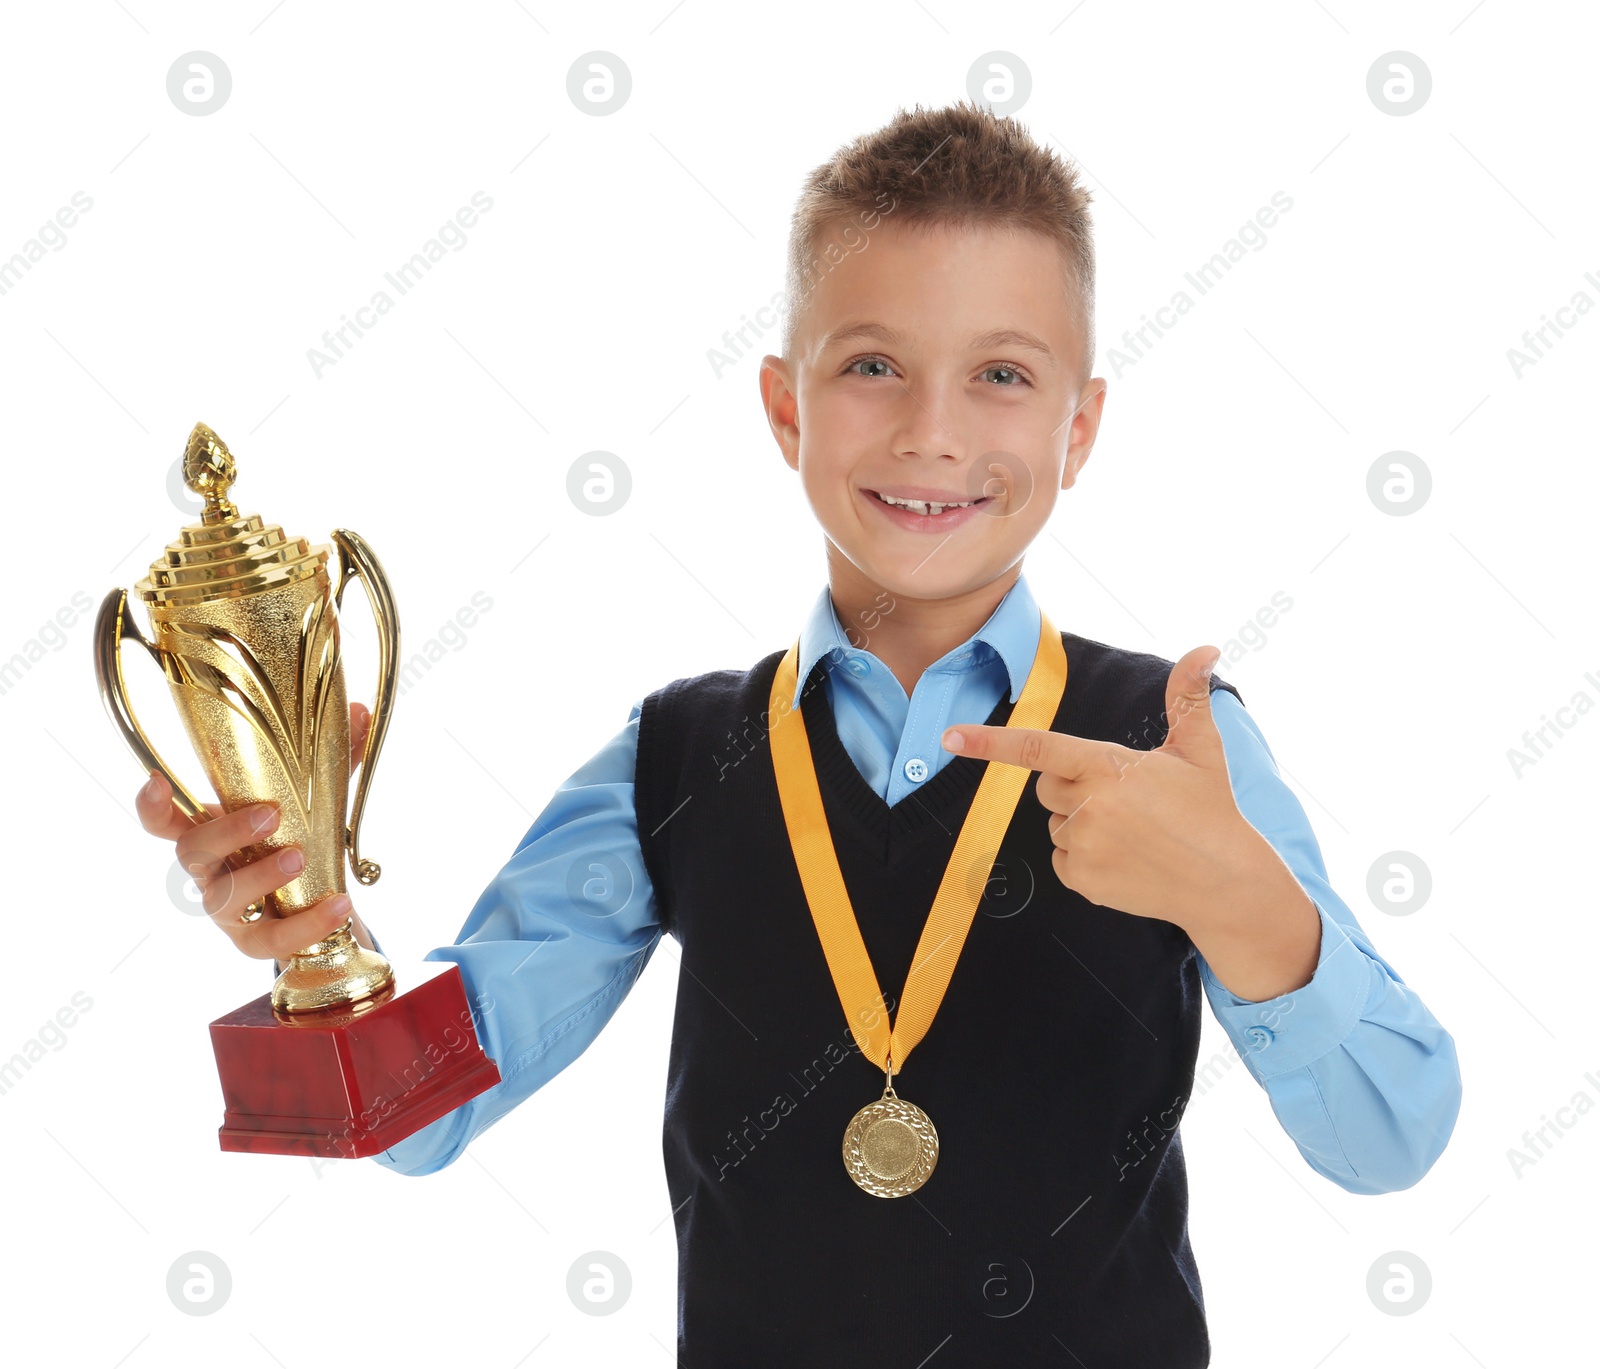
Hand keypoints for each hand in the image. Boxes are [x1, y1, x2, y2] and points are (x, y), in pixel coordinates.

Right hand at [135, 700, 372, 962]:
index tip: (156, 780)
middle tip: (270, 816)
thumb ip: (331, 760)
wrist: (316, 898)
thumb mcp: (312, 799)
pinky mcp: (253, 941)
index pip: (162, 820)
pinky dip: (307, 924)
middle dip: (228, 832)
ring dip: (262, 876)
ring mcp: (227, 908)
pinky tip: (340, 903)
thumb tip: (358, 713)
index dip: (152, 805)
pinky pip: (271, 940)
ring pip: (226, 897)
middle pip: (193, 853)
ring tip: (300, 855)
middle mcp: (209, 870)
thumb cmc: (296, 838)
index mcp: (210, 830)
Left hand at [941, 646, 1303, 940]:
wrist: (1225, 884)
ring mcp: (1082, 846)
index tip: (949, 738)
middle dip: (1073, 786)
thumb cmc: (1211, 811)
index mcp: (1105, 766)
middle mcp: (1087, 806)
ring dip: (1081, 823)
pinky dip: (1084, 858)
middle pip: (1048, 786)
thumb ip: (1187, 694)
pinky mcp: (1082, 881)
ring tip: (1132, 832)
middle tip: (1123, 798)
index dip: (988, 743)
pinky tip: (1124, 859)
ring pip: (1056, 823)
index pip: (1036, 748)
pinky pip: (1062, 858)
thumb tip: (1206, 647)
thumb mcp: (1200, 748)